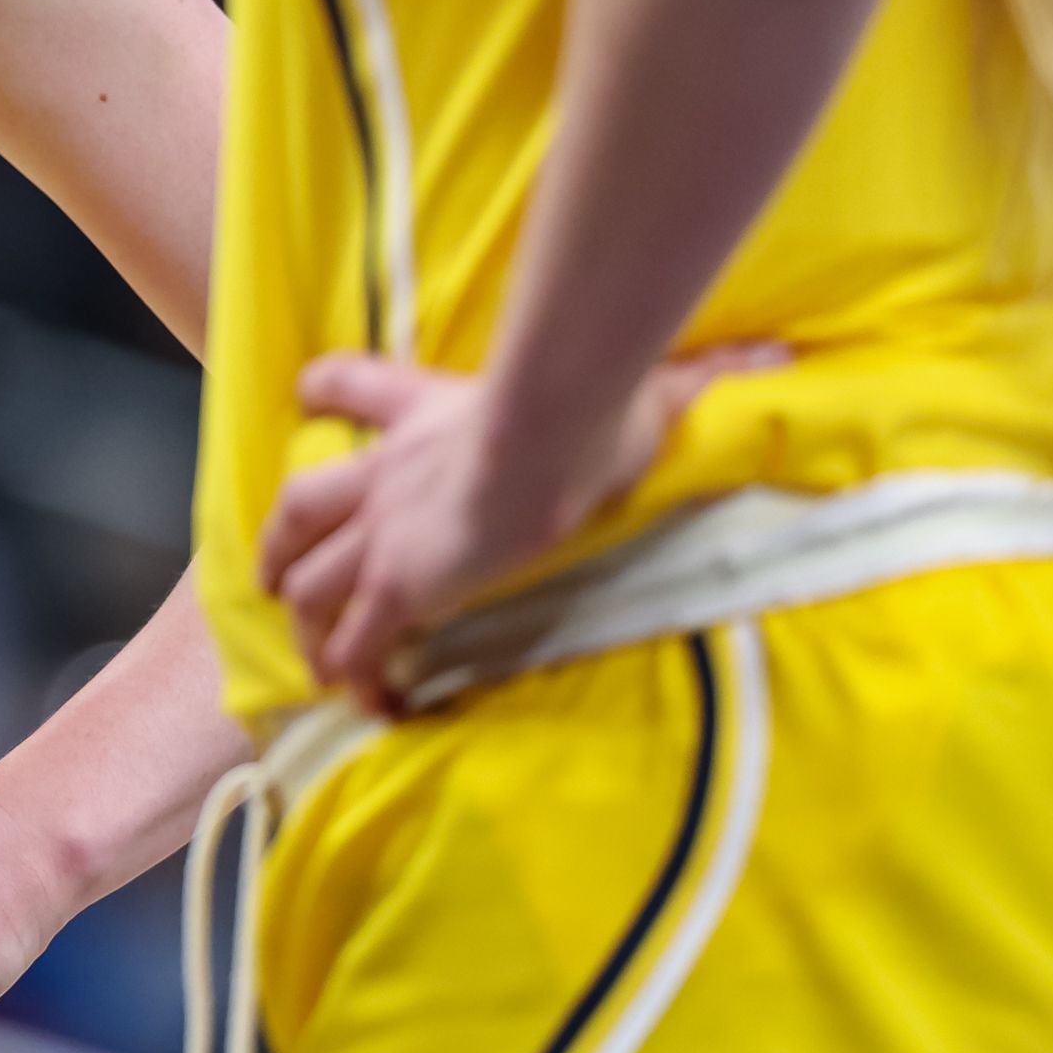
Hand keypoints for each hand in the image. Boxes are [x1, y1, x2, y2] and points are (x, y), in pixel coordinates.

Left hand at [261, 343, 784, 712]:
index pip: (353, 384)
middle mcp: (388, 473)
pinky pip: (357, 641)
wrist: (548, 431)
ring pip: (308, 579)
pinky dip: (352, 673)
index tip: (308, 395)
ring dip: (302, 617)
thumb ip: (694, 373)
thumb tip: (777, 351)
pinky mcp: (400, 584)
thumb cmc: (588, 402)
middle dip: (281, 541)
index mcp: (430, 411)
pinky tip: (364, 701)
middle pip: (300, 502)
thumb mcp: (634, 379)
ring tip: (312, 655)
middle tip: (275, 572)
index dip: (325, 388)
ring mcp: (387, 530)